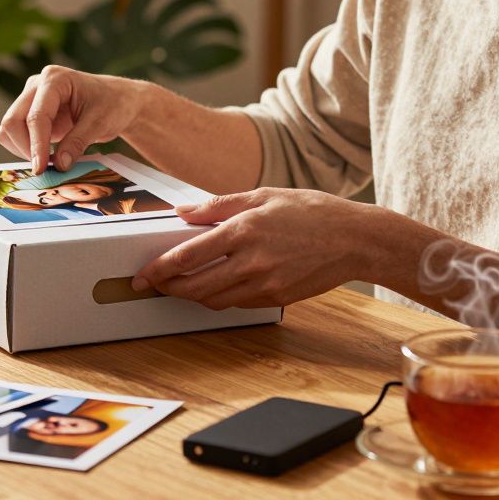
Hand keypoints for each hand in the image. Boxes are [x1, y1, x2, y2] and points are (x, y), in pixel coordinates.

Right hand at [0, 65, 147, 173]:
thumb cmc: (112, 104)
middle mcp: (37, 85)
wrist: (117, 101)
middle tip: (46, 169)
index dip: (36, 145)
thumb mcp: (100, 123)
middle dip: (26, 148)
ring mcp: (31, 98)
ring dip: (22, 149)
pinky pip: (13, 134)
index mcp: (55, 79)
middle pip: (13, 121)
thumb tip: (60, 166)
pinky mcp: (29, 112)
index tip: (41, 169)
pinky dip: (23, 148)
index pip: (36, 116)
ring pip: (9, 128)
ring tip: (49, 161)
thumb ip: (78, 143)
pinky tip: (44, 155)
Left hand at [132, 188, 394, 309]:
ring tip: (179, 285)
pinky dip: (217, 298)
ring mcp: (264, 284)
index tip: (142, 275)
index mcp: (244, 230)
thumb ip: (218, 205)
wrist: (356, 240)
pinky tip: (212, 286)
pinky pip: (235, 304)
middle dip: (168, 288)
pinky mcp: (276, 298)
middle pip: (194, 286)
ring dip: (190, 296)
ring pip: (213, 300)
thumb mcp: (263, 195)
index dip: (159, 269)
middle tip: (154, 284)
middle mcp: (251, 261)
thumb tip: (183, 212)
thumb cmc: (311, 212)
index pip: (187, 256)